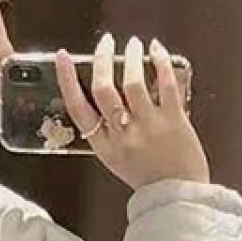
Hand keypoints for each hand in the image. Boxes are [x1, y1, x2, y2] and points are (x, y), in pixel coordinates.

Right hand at [57, 34, 210, 191]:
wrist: (178, 198)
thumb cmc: (149, 179)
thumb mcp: (117, 159)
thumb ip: (108, 131)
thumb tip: (107, 92)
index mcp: (104, 147)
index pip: (78, 109)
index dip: (67, 80)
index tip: (63, 57)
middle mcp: (122, 136)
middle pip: (103, 89)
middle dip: (101, 58)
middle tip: (106, 43)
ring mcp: (148, 127)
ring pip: (132, 81)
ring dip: (131, 56)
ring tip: (133, 44)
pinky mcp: (172, 120)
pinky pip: (165, 82)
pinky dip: (159, 60)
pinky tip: (156, 50)